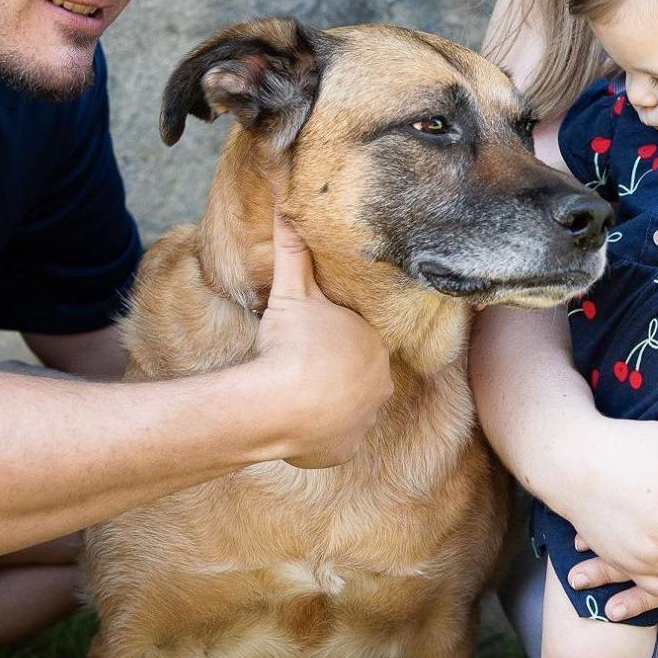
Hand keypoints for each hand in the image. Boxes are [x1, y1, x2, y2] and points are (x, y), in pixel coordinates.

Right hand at [251, 213, 394, 467]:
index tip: (308, 341)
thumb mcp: (292, 292)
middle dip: (333, 371)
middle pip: (357, 373)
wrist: (277, 404)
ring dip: (328, 402)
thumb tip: (287, 207)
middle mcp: (380, 382)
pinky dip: (320, 433)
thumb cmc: (290, 344)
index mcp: (374, 343)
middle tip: (299, 366)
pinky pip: (336, 439)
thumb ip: (293, 252)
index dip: (331, 338)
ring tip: (297, 393)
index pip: (358, 339)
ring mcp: (365, 419)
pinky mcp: (347, 449)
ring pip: (349, 407)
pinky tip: (299, 422)